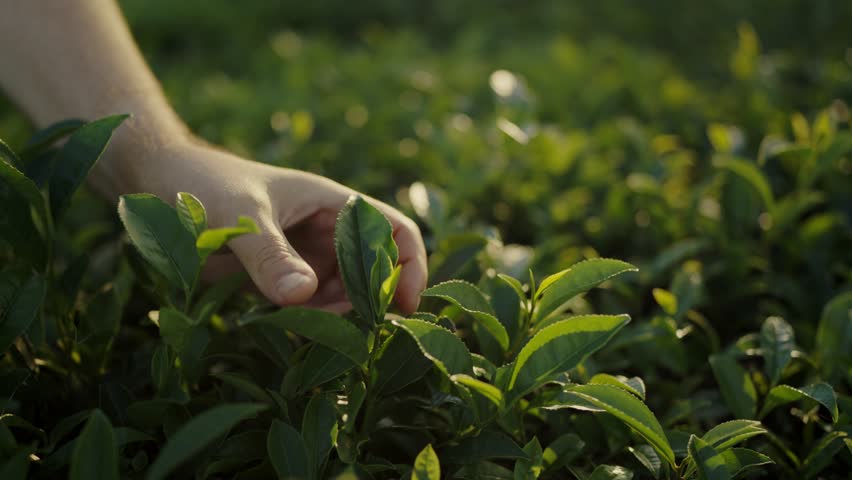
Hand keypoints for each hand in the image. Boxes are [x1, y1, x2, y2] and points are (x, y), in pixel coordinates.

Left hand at [96, 137, 426, 313]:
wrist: (158, 183)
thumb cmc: (202, 183)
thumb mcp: (237, 215)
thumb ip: (269, 254)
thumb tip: (302, 296)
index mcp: (333, 204)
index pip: (394, 231)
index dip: (410, 265)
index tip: (405, 305)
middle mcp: (328, 233)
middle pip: (375, 272)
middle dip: (371, 302)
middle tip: (348, 332)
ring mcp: (306, 257)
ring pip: (346, 295)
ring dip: (339, 317)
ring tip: (308, 329)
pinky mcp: (282, 278)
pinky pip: (312, 307)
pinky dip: (312, 323)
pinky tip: (291, 329)